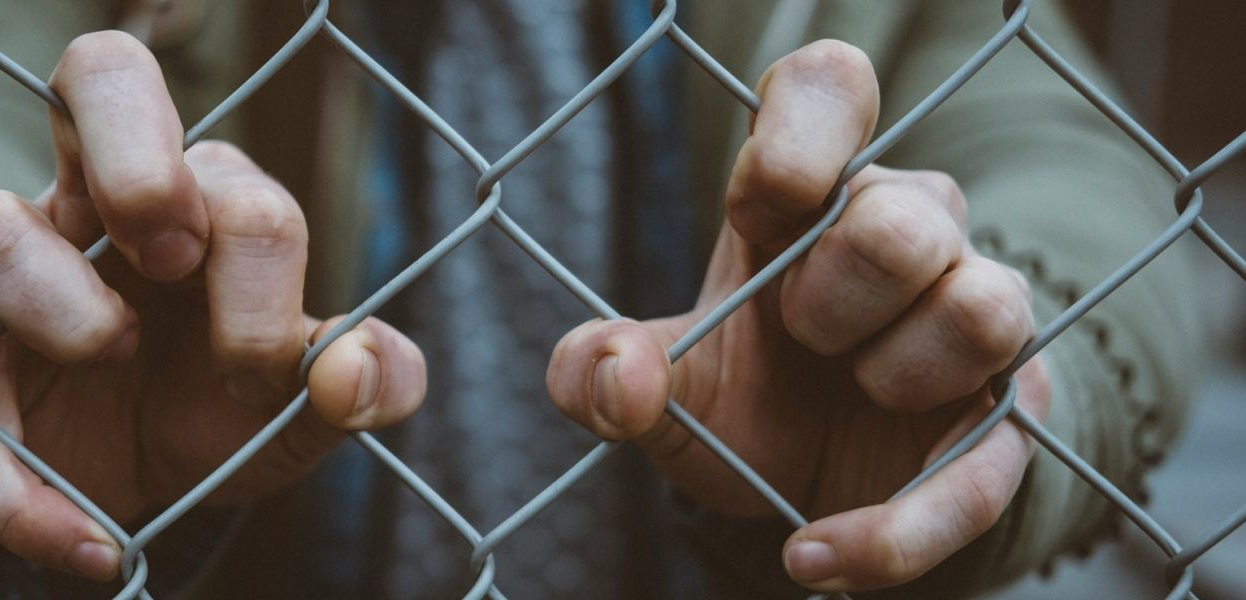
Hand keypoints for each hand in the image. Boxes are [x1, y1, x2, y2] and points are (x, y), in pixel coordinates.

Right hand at [0, 31, 425, 581]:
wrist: (143, 488)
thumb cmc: (228, 406)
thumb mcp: (312, 404)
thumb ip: (370, 381)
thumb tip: (358, 367)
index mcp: (203, 200)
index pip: (228, 175)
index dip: (254, 260)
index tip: (263, 358)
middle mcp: (101, 207)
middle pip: (99, 76)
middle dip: (139, 157)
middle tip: (173, 254)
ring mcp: (19, 281)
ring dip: (56, 298)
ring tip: (114, 356)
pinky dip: (19, 490)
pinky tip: (93, 544)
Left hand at [545, 40, 1049, 591]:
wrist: (808, 494)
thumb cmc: (743, 398)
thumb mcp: (659, 388)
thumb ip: (601, 370)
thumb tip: (614, 370)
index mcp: (806, 199)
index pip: (831, 92)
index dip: (808, 125)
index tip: (772, 193)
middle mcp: (903, 232)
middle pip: (906, 211)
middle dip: (834, 288)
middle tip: (800, 333)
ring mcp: (969, 314)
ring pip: (981, 304)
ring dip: (895, 372)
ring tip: (849, 396)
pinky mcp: (1006, 414)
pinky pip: (989, 462)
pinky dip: (897, 525)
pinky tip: (815, 556)